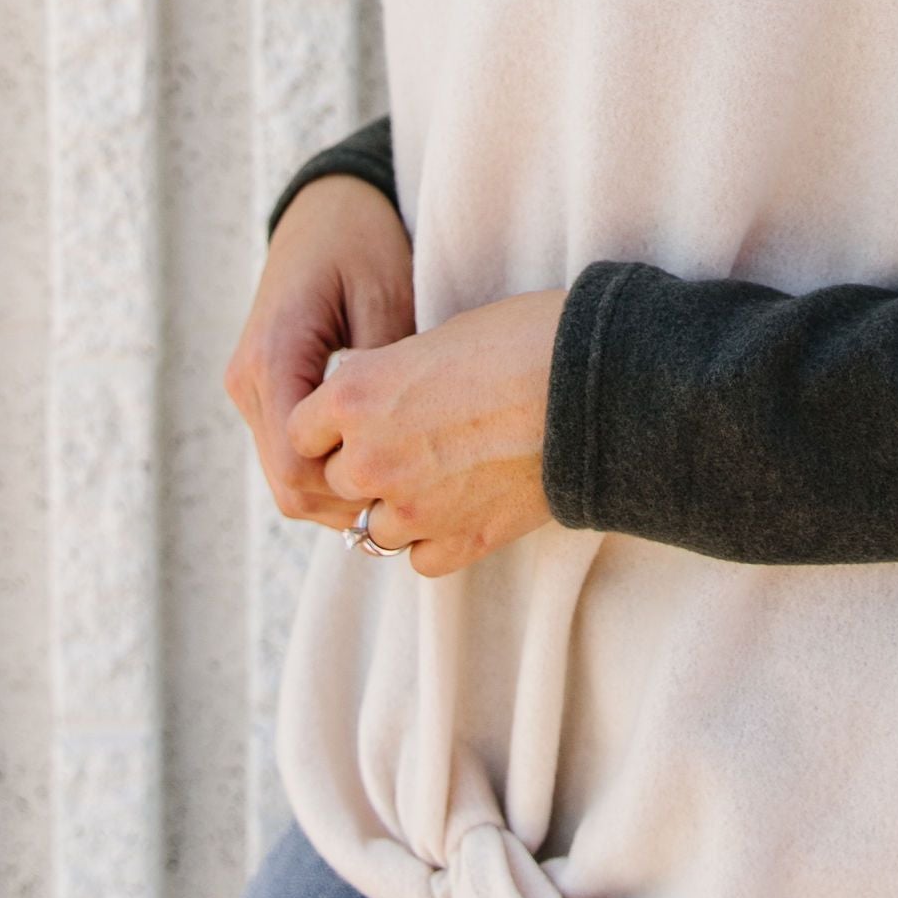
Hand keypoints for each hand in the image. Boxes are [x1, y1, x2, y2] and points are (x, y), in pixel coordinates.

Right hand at [226, 176, 416, 528]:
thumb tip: (402, 443)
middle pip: (287, 482)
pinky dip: (330, 471)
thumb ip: (385, 372)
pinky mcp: (265, 392)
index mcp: (273, 355)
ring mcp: (250, 389)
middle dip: (348, 501)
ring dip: (339, 492)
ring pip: (285, 479)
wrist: (329, 207)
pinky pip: (290, 454)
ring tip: (404, 481)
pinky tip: (381, 460)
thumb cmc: (364, 240)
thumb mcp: (387, 293)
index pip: (295, 462)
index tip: (409, 481)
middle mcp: (248, 380)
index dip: (349, 487)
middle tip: (416, 496)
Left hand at [286, 288, 565, 577]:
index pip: (300, 429)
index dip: (327, 423)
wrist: (598, 384)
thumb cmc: (524, 339)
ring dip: (394, 507)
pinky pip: (420, 558)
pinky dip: (433, 539)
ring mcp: (414, 508)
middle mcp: (371, 457)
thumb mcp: (437, 339)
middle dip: (360, 467)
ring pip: (372, 528)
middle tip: (405, 445)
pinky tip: (462, 506)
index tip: (356, 416)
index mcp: (356, 396)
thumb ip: (390, 377)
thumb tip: (375, 397)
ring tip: (437, 478)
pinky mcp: (459, 541)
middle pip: (334, 481)